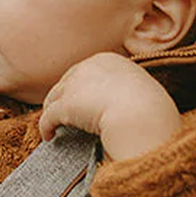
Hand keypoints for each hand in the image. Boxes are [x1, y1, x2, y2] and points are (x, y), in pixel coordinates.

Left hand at [36, 52, 182, 161]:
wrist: (143, 114)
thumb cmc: (149, 107)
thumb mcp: (140, 89)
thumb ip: (127, 90)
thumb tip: (128, 103)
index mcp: (108, 60)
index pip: (84, 71)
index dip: (78, 86)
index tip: (79, 100)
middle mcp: (88, 67)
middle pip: (65, 83)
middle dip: (62, 98)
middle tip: (62, 115)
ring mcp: (74, 86)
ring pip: (53, 98)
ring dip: (51, 112)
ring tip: (54, 126)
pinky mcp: (65, 106)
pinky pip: (48, 117)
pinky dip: (45, 127)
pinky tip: (49, 136)